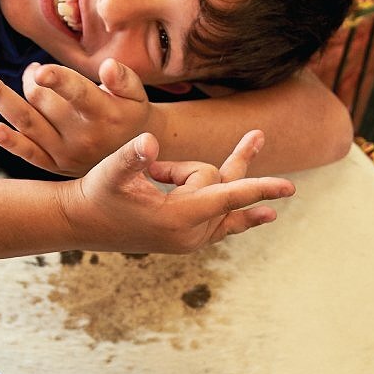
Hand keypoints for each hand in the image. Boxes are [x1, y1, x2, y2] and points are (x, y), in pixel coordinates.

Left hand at [0, 59, 152, 176]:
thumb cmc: (131, 115)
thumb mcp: (137, 96)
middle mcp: (82, 136)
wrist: (133, 160)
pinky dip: (10, 142)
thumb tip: (106, 67)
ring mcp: (65, 153)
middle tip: (36, 72)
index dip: (59, 81)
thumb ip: (124, 79)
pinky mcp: (54, 164)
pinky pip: (28, 153)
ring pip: (27, 121)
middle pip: (43, 100)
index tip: (40, 71)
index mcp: (104, 114)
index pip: (78, 94)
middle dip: (32, 79)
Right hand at [58, 129, 294, 253]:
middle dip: (204, 164)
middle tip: (258, 134)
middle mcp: (191, 233)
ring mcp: (192, 240)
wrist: (84, 223)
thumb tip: (149, 140)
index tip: (289, 187)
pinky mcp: (189, 239)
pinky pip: (223, 221)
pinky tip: (264, 213)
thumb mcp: (112, 172)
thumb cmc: (98, 193)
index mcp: (177, 217)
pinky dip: (237, 212)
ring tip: (240, 143)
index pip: (226, 196)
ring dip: (208, 175)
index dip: (258, 187)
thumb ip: (133, 156)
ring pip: (218, 196)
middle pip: (219, 184)